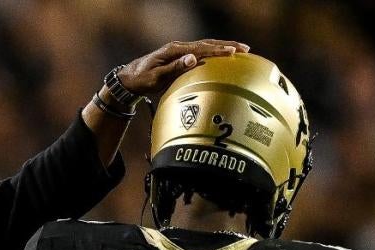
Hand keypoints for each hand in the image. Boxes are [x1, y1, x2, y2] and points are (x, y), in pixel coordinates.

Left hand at [116, 39, 250, 98]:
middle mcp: (179, 47)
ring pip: (205, 47)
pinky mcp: (180, 57)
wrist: (129, 79)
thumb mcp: (156, 77)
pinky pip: (200, 53)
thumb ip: (174, 68)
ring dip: (222, 48)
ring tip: (239, 51)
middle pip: (207, 44)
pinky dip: (213, 53)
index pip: (201, 48)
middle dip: (227, 45)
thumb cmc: (142, 80)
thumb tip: (193, 59)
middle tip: (245, 49)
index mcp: (175, 50)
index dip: (218, 50)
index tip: (233, 52)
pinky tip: (222, 58)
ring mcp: (179, 51)